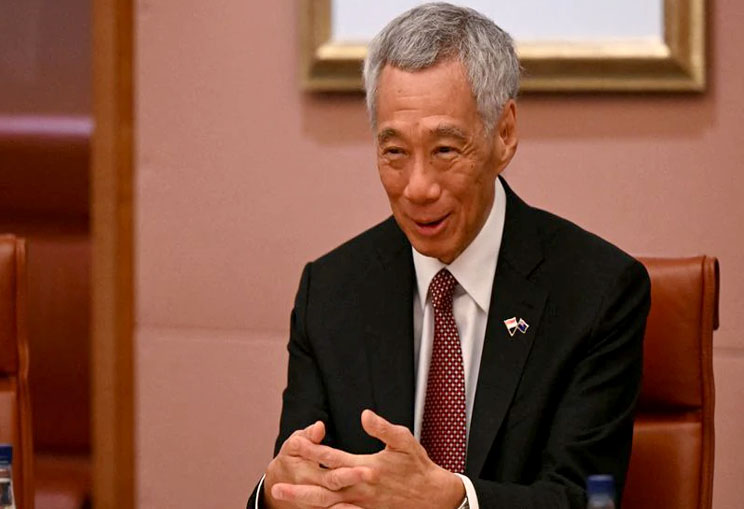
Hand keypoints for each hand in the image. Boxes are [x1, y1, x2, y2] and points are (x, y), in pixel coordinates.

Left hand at [272, 410, 464, 508]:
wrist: (434, 497)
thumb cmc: (418, 467)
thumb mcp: (405, 441)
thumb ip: (383, 428)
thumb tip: (364, 415)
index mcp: (366, 467)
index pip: (332, 458)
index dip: (312, 451)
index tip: (294, 444)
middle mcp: (360, 488)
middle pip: (323, 487)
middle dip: (299, 484)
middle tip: (276, 483)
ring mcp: (362, 504)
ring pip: (327, 505)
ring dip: (304, 500)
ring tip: (284, 496)